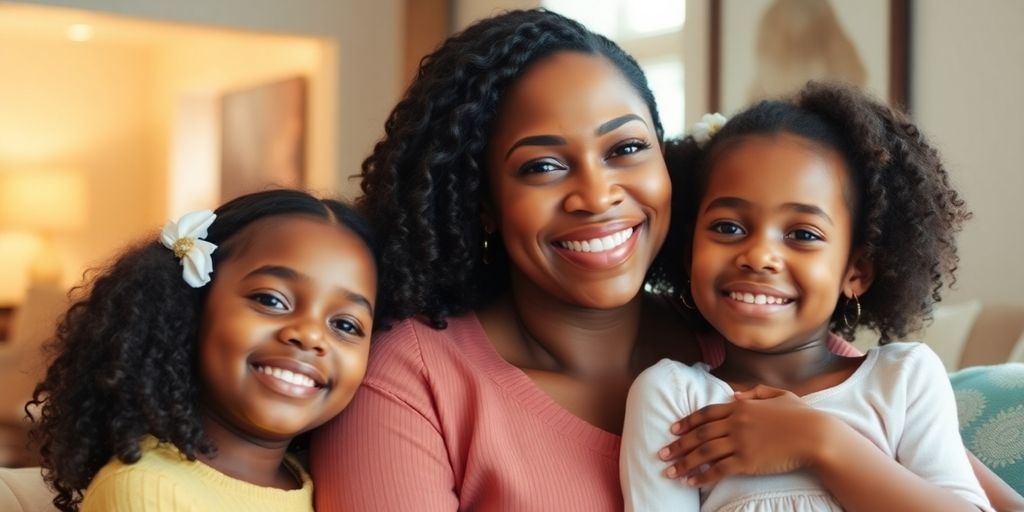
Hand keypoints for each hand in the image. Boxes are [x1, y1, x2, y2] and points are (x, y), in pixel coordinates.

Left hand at [659, 385, 832, 485]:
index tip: (672, 429)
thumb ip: (756, 393)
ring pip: (704, 453)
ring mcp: (740, 443)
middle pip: (699, 434)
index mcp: (741, 407)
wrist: (815, 435)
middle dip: (678, 445)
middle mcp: (736, 423)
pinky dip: (702, 476)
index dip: (686, 422)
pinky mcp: (747, 462)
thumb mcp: (779, 395)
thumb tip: (736, 396)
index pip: (706, 414)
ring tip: (669, 472)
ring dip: (684, 463)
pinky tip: (691, 482)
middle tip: (662, 453)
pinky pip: (718, 470)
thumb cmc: (802, 415)